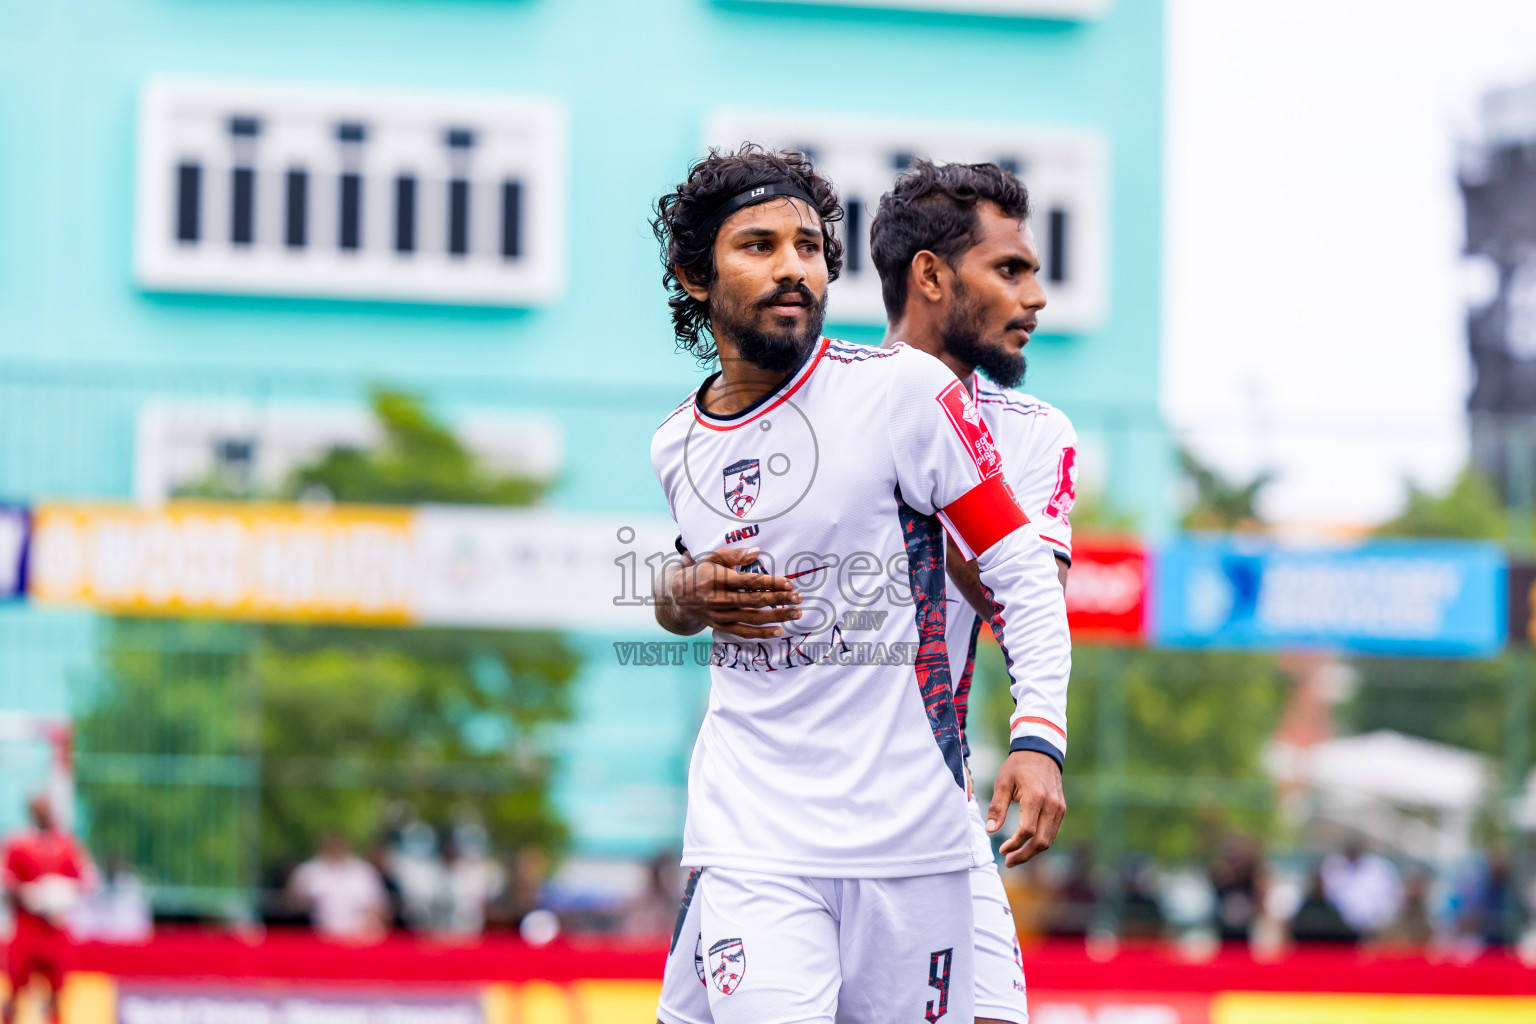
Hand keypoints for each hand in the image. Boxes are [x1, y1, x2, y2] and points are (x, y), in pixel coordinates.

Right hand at [657, 546, 800, 638]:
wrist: (678, 595)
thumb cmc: (701, 572)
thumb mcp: (712, 558)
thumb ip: (734, 555)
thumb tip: (757, 552)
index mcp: (717, 579)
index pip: (749, 582)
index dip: (770, 583)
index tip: (789, 584)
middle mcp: (718, 599)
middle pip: (754, 601)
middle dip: (779, 600)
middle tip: (798, 598)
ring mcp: (719, 615)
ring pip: (752, 618)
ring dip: (776, 617)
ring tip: (795, 613)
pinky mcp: (720, 627)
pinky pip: (743, 633)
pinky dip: (761, 634)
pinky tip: (778, 631)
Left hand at [985, 750, 1065, 866]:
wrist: (1040, 751)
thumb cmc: (1018, 766)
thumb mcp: (1002, 783)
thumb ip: (997, 807)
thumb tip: (990, 830)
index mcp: (1035, 797)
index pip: (1027, 831)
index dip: (1014, 844)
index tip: (1002, 850)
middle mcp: (1051, 805)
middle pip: (1041, 841)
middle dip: (1024, 855)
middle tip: (1009, 861)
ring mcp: (1059, 808)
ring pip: (1049, 839)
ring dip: (1033, 851)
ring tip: (1015, 856)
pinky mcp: (1061, 809)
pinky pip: (1052, 832)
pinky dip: (1040, 842)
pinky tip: (1027, 845)